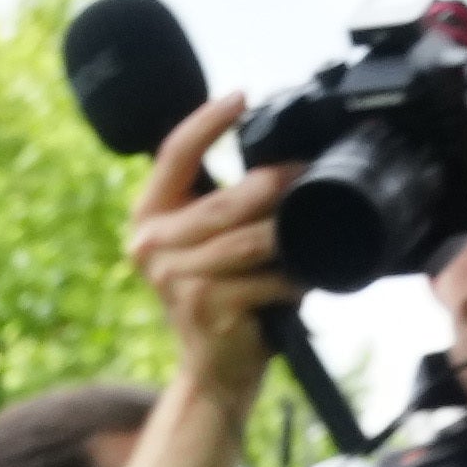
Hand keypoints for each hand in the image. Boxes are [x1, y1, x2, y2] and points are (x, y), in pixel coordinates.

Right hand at [128, 99, 298, 400]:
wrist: (215, 370)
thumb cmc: (221, 296)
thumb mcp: (208, 240)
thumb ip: (223, 200)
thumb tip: (281, 156)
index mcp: (149, 215)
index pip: (174, 153)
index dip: (208, 122)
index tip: (241, 96)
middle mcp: (151, 244)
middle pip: (224, 200)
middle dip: (274, 184)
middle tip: (308, 171)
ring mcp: (174, 279)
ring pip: (249, 240)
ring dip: (290, 232)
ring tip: (316, 225)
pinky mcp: (204, 307)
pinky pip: (263, 280)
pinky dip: (294, 278)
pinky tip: (308, 277)